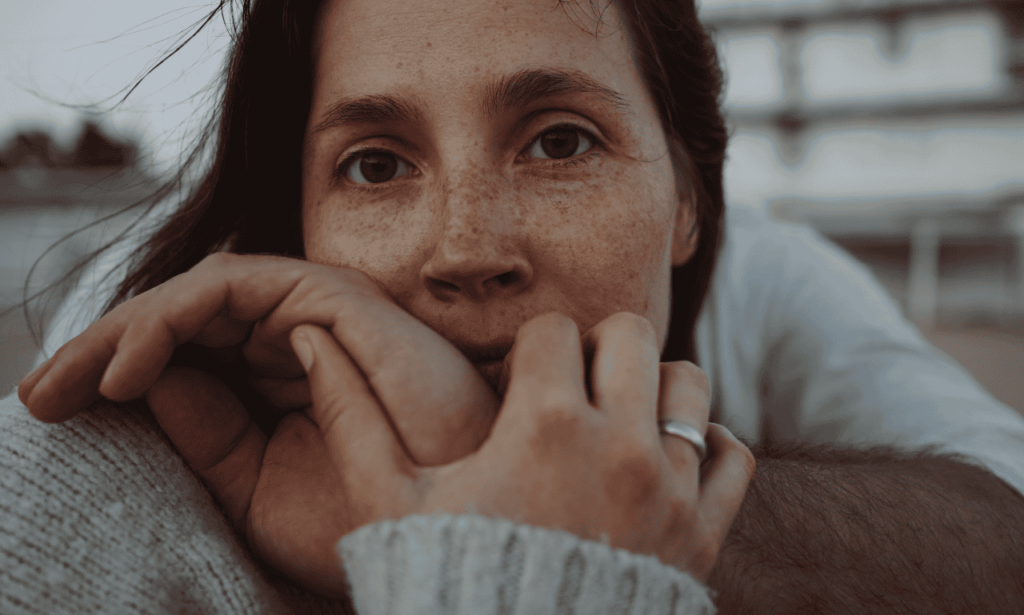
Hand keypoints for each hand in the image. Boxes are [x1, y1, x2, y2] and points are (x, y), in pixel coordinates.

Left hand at [18, 252, 497, 464]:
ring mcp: (309, 308)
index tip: (52, 411)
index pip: (181, 354)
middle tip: (37, 396)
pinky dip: (169, 319)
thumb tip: (144, 386)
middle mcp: (290, 332)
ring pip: (191, 295)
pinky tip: (127, 372)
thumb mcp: (256, 484)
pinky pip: (226, 288)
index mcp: (278, 374)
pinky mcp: (324, 295)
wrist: (443, 519)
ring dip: (121, 332)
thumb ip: (206, 433)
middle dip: (98, 351)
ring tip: (69, 385)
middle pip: (176, 319)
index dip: (111, 374)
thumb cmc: (366, 507)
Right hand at [293, 312, 753, 580]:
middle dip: (598, 349)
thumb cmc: (446, 585)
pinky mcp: (702, 533)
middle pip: (631, 334)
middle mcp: (616, 444)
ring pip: (689, 384)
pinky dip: (707, 448)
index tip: (519, 382)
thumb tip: (310, 339)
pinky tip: (664, 463)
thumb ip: (353, 415)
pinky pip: (733, 455)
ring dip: (654, 389)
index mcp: (541, 423)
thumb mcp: (390, 503)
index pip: (553, 329)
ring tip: (616, 422)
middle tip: (573, 389)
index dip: (531, 349)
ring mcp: (667, 488)